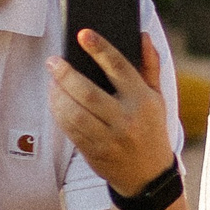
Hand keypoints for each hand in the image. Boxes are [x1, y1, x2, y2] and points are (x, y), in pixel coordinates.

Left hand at [47, 30, 176, 196]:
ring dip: (57, 95)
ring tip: (52, 82)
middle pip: (88, 93)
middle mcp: (127, 119)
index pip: (120, 68)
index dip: (100, 49)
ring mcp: (109, 138)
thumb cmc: (151, 128)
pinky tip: (56, 101)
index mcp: (144, 100)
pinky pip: (70, 129)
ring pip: (75, 113)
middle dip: (65, 74)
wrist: (148, 174)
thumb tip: (143, 36)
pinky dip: (59, 113)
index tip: (83, 34)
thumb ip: (150, 66)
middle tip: (53, 62)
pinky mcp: (94, 152)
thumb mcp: (157, 97)